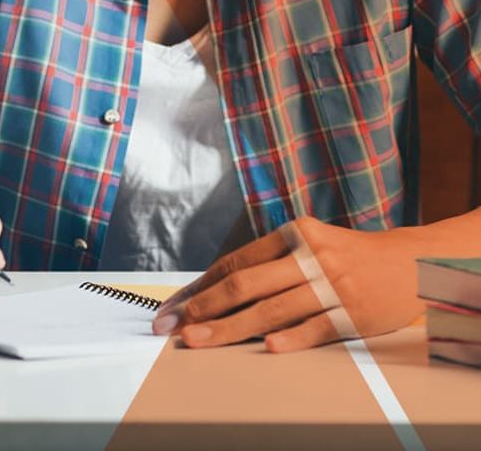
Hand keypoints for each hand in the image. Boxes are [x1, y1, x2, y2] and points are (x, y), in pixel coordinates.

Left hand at [152, 216, 423, 351]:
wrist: (408, 263)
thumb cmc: (346, 256)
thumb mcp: (308, 245)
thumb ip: (268, 263)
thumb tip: (214, 289)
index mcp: (293, 235)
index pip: (236, 262)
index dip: (201, 286)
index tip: (175, 306)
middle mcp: (309, 256)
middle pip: (246, 284)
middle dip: (204, 307)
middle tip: (175, 326)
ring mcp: (331, 285)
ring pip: (272, 309)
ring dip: (230, 327)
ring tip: (199, 340)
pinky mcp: (353, 312)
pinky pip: (316, 327)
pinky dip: (291, 338)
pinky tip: (267, 348)